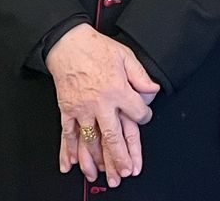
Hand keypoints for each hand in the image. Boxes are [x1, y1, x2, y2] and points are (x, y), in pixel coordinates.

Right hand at [45, 24, 158, 185]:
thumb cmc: (96, 48)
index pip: (137, 113)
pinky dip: (69, 151)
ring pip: (91, 140)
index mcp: (117, 90)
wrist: (68, 44)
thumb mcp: (126, 57)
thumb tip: (153, 91)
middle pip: (113, 136)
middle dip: (120, 157)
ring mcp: (82, 109)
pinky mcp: (67, 110)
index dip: (144, 116)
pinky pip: (68, 134)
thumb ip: (141, 76)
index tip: (144, 118)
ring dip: (96, 160)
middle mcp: (100, 103)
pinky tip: (72, 164)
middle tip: (126, 171)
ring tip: (102, 174)